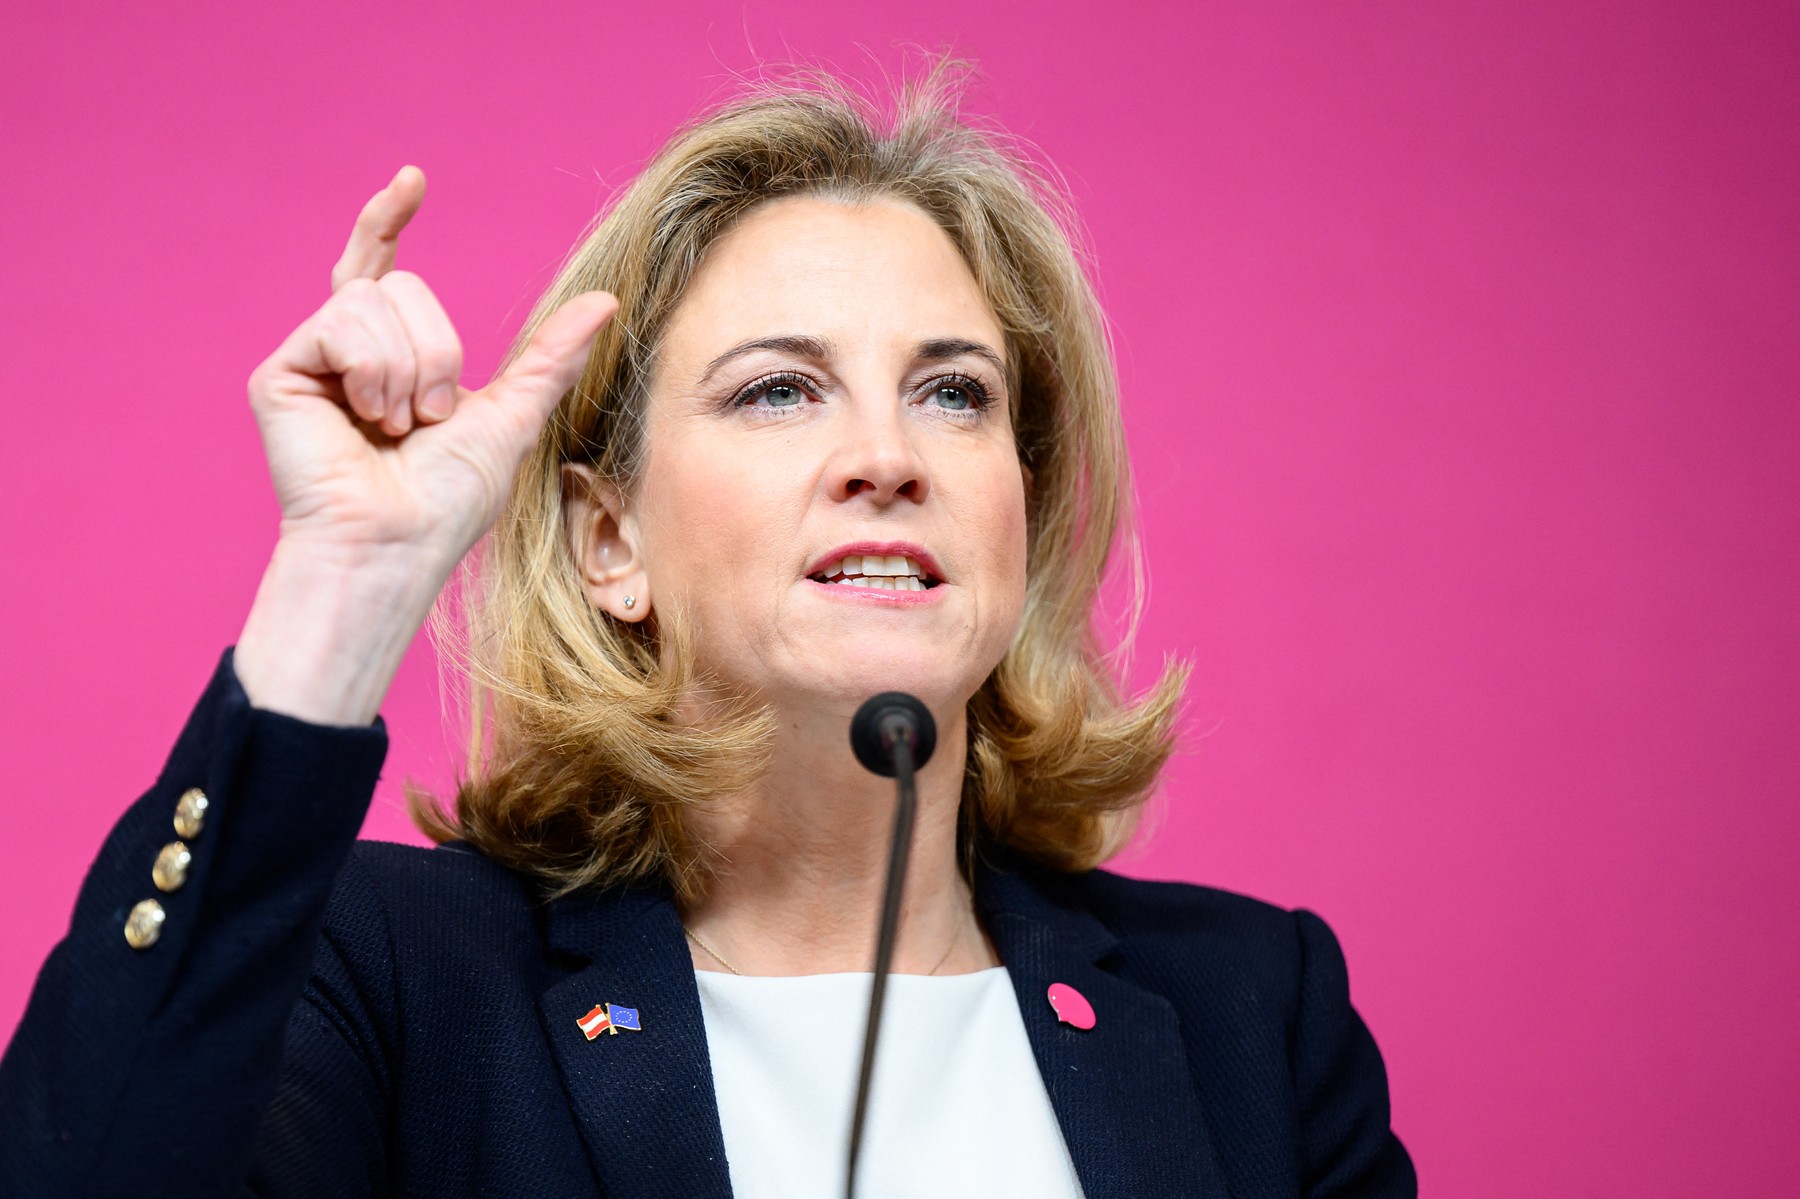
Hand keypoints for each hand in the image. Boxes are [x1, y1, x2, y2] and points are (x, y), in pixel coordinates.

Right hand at [249, 165, 616, 566]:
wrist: (397, 543)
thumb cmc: (448, 501)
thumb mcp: (513, 416)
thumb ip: (550, 357)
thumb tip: (605, 300)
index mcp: (394, 356)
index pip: (385, 267)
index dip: (389, 218)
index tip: (413, 179)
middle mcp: (347, 349)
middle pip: (404, 285)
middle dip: (439, 351)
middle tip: (428, 418)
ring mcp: (312, 359)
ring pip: (374, 299)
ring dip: (408, 369)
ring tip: (395, 427)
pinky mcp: (280, 373)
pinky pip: (341, 321)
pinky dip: (373, 370)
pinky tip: (366, 420)